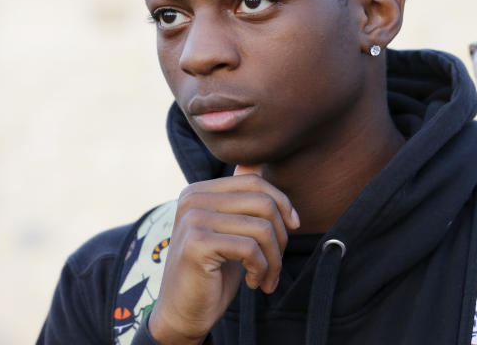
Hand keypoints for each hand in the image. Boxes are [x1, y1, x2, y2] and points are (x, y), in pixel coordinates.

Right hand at [147, 165, 300, 344]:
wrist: (183, 313)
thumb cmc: (212, 272)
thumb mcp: (229, 229)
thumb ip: (238, 197)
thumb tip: (253, 162)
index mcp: (199, 190)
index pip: (255, 182)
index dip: (282, 203)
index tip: (293, 226)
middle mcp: (192, 199)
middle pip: (263, 202)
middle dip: (281, 235)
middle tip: (276, 261)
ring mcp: (192, 219)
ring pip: (262, 227)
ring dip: (274, 259)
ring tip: (267, 276)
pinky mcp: (197, 243)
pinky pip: (251, 248)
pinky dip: (262, 269)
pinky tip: (254, 282)